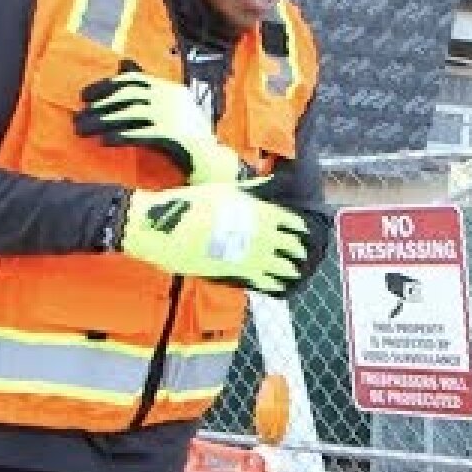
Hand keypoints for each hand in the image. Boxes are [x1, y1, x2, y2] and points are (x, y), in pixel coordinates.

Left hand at [75, 60, 241, 182]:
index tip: (84, 97)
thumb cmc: (186, 138)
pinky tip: (105, 141)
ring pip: (130, 113)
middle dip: (99, 106)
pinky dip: (120, 136)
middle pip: (128, 96)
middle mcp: (173, 98)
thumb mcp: (169, 109)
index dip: (105, 86)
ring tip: (82, 130)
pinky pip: (140, 133)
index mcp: (171, 89)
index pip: (133, 80)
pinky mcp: (174, 135)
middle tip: (78, 117)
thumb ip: (147, 91)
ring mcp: (174, 115)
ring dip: (102, 121)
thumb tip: (121, 64)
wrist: (212, 163)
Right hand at [119, 179, 307, 295]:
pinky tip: (277, 284)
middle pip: (292, 245)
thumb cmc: (192, 204)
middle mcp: (263, 234)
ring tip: (294, 270)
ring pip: (284, 266)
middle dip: (298, 249)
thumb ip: (249, 192)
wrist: (167, 229)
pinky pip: (265, 281)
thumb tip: (266, 186)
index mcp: (261, 211)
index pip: (292, 221)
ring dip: (290, 268)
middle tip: (302, 253)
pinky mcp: (239, 273)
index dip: (299, 227)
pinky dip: (273, 282)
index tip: (304, 230)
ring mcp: (253, 255)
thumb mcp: (224, 190)